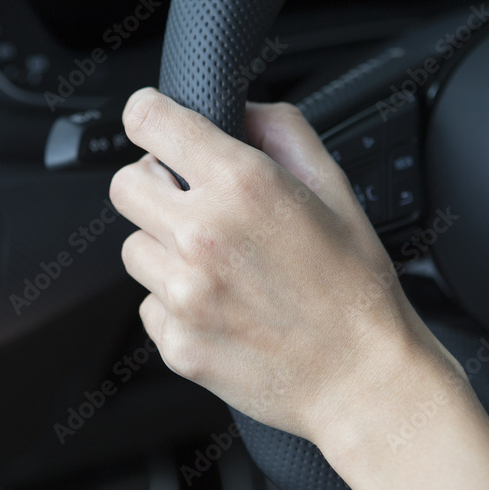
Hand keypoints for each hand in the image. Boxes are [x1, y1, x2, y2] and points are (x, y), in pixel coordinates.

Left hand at [110, 88, 444, 443]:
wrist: (362, 379)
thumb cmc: (355, 289)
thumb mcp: (335, 187)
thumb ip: (281, 130)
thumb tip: (239, 111)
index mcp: (242, 185)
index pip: (150, 121)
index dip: (150, 116)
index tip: (154, 125)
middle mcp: (202, 235)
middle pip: (125, 185)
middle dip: (154, 187)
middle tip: (192, 205)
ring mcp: (183, 293)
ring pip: (133, 248)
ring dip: (163, 249)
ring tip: (216, 267)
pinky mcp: (175, 341)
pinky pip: (147, 305)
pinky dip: (173, 303)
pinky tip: (219, 308)